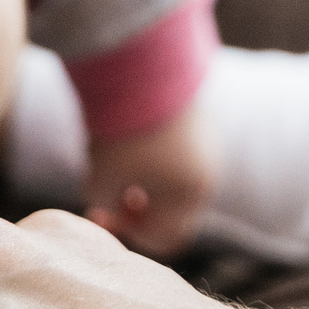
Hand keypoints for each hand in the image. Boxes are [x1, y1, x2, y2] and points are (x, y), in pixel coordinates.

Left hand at [85, 103, 215, 255]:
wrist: (140, 70)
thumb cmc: (120, 136)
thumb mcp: (100, 185)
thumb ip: (109, 208)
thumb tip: (115, 205)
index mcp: (191, 196)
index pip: (165, 237)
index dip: (129, 233)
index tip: (101, 212)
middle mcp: (208, 174)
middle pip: (174, 210)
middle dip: (140, 208)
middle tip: (109, 193)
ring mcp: (208, 146)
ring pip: (177, 182)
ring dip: (148, 182)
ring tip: (118, 162)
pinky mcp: (201, 123)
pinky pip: (180, 156)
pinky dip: (158, 159)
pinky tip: (132, 140)